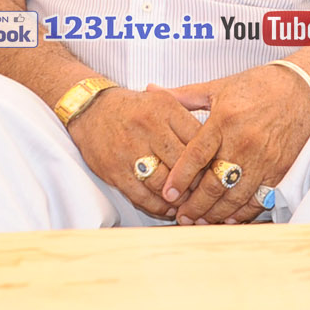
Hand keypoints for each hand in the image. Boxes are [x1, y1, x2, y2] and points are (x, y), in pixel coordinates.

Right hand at [66, 86, 203, 219]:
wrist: (92, 110)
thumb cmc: (133, 109)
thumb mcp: (163, 101)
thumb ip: (188, 120)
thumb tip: (214, 148)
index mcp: (165, 108)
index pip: (197, 138)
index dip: (210, 158)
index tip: (217, 170)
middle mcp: (148, 127)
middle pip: (183, 163)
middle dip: (197, 182)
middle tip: (205, 191)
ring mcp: (130, 150)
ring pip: (164, 184)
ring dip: (179, 198)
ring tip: (187, 202)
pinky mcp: (115, 171)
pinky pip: (142, 196)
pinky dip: (158, 206)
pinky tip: (167, 207)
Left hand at [160, 65, 309, 224]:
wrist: (303, 89)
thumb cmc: (259, 86)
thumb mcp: (218, 87)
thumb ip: (184, 96)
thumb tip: (151, 90)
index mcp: (225, 120)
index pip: (196, 155)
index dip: (179, 177)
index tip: (168, 192)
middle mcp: (243, 141)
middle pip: (213, 183)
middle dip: (194, 204)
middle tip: (180, 215)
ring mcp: (263, 158)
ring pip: (234, 196)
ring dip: (215, 213)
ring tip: (199, 220)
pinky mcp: (280, 170)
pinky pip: (258, 198)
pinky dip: (242, 212)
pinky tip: (229, 218)